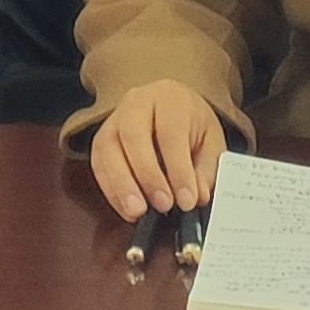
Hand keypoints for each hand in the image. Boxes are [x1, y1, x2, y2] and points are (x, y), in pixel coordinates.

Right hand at [88, 80, 226, 217]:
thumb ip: (206, 170)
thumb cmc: (191, 125)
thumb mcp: (211, 142)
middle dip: (147, 175)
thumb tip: (197, 196)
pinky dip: (110, 190)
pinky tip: (126, 209)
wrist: (171, 108)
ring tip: (138, 212)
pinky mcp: (100, 139)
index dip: (178, 169)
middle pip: (133, 135)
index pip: (171, 132)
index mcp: (169, 97)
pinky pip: (98, 164)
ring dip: (121, 185)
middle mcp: (136, 102)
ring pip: (107, 149)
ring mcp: (113, 119)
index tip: (187, 200)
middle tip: (163, 205)